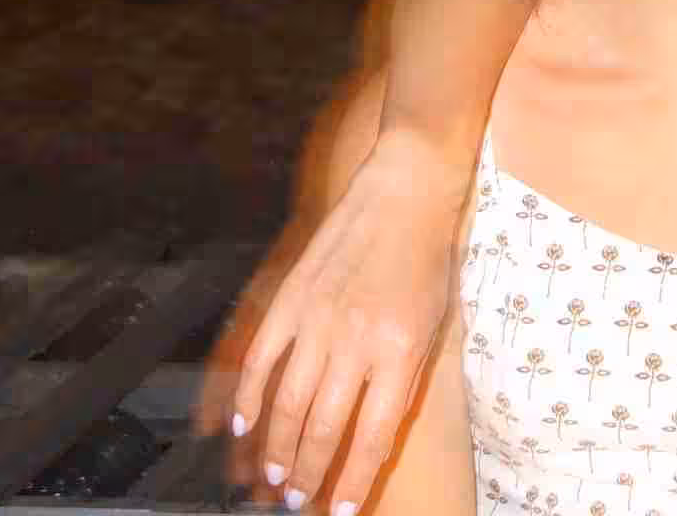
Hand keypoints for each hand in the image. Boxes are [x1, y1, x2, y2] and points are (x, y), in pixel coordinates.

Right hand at [230, 129, 470, 512]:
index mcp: (400, 350)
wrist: (405, 192)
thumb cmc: (428, 260)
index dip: (352, 480)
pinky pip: (261, 359)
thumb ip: (403, 379)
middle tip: (296, 500)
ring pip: (287, 403)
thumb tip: (371, 437)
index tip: (339, 510)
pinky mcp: (290, 298)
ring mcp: (318, 318)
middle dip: (308, 474)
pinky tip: (242, 427)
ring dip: (276, 448)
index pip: (372, 436)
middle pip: (323, 427)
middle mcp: (357, 340)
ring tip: (272, 477)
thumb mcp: (434, 324)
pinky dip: (248, 398)